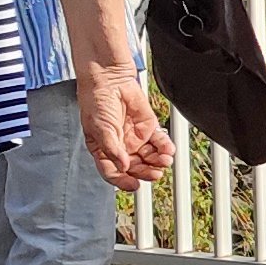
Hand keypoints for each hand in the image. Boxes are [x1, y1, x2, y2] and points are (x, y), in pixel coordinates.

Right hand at [79, 68, 172, 187]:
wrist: (109, 79)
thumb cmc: (96, 102)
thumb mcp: (100, 129)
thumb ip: (112, 149)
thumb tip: (123, 167)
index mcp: (103, 150)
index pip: (113, 171)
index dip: (123, 180)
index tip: (134, 185)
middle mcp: (120, 146)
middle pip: (135, 167)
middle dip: (146, 172)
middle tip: (155, 174)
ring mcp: (134, 137)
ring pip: (149, 157)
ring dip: (158, 161)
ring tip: (165, 161)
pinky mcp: (148, 126)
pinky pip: (159, 141)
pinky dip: (165, 147)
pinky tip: (169, 150)